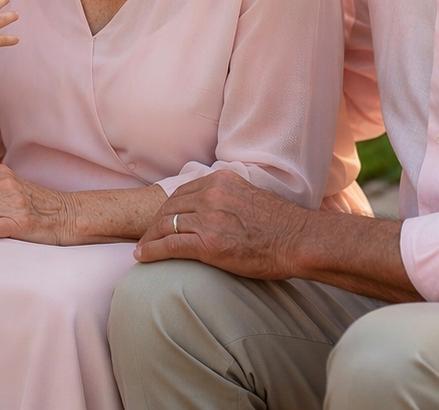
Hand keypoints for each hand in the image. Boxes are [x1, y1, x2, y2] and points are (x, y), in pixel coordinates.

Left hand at [133, 169, 310, 279]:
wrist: (297, 240)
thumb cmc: (280, 224)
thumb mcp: (250, 196)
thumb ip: (228, 197)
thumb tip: (217, 209)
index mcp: (220, 181)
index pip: (181, 192)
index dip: (167, 208)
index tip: (160, 219)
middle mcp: (210, 195)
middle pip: (169, 207)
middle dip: (154, 223)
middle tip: (145, 236)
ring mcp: (208, 218)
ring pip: (165, 225)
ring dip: (149, 238)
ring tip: (142, 249)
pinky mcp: (208, 243)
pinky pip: (169, 245)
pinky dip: (151, 251)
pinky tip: (142, 257)